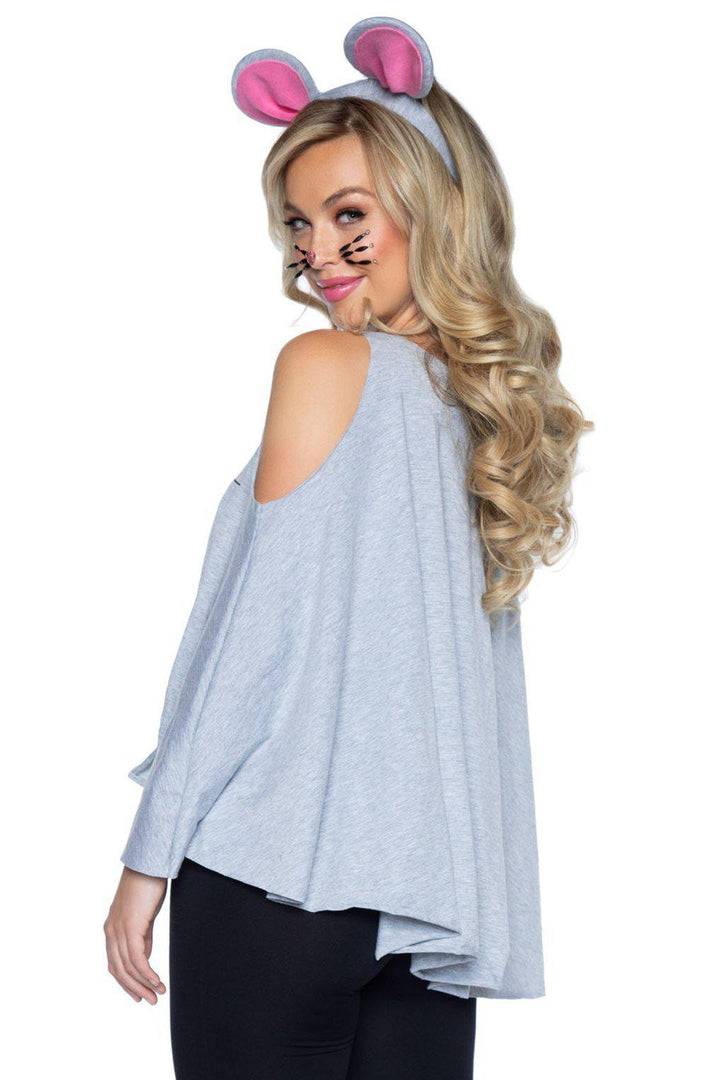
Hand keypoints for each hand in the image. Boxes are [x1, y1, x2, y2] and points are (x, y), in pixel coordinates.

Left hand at [104, 866, 167, 1003]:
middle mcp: (111, 932)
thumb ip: (142, 937)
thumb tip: (144, 959)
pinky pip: (137, 958)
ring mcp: (119, 930)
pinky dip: (147, 973)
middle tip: (151, 1001)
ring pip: (128, 967)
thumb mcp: (143, 916)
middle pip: (119, 970)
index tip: (141, 994)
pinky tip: (158, 980)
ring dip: (144, 984)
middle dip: (135, 988)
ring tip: (159, 993)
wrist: (148, 863)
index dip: (127, 983)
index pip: (115, 965)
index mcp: (111, 929)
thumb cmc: (147, 885)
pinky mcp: (131, 927)